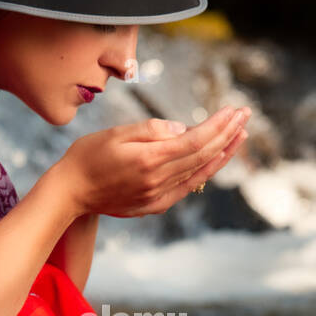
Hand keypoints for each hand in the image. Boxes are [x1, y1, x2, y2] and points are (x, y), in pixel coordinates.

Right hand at [57, 106, 250, 217]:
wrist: (70, 193)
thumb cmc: (87, 157)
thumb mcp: (115, 134)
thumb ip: (150, 130)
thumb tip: (182, 129)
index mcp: (149, 161)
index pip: (195, 141)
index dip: (218, 125)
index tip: (234, 110)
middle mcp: (158, 182)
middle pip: (203, 156)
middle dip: (228, 134)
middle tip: (245, 115)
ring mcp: (158, 197)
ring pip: (200, 173)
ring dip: (223, 153)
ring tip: (240, 135)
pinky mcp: (155, 205)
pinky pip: (188, 187)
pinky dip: (205, 171)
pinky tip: (216, 158)